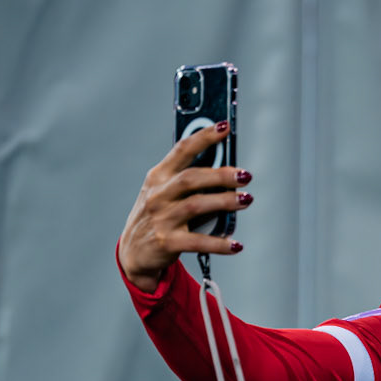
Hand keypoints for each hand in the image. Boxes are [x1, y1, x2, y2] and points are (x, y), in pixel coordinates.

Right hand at [118, 123, 251, 288]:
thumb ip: (187, 180)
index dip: (204, 137)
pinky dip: (219, 243)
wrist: (133, 253)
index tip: (225, 127)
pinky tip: (236, 244)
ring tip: (246, 199)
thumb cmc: (156, 218)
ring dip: (225, 201)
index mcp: (158, 177)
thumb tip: (226, 170)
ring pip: (196, 205)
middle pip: (191, 177)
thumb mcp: (162, 193)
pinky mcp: (166, 242)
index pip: (182, 150)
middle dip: (221, 175)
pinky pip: (198, 241)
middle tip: (245, 175)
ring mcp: (161, 219)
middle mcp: (158, 195)